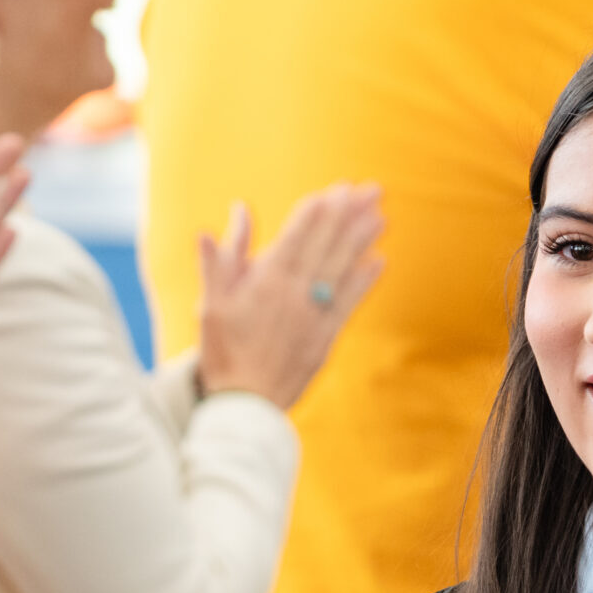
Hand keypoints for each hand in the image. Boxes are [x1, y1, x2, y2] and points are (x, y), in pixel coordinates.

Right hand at [195, 183, 383, 409]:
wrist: (244, 403)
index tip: (336, 189)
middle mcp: (294, 294)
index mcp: (266, 281)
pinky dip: (363, 281)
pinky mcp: (325, 337)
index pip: (298, 236)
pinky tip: (378, 260)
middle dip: (348, 215)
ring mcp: (313, 315)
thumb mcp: (211, 301)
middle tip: (371, 189)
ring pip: (342, 269)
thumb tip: (236, 211)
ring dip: (363, 240)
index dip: (319, 211)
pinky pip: (349, 303)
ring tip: (381, 215)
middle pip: (326, 246)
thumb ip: (224, 255)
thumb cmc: (222, 351)